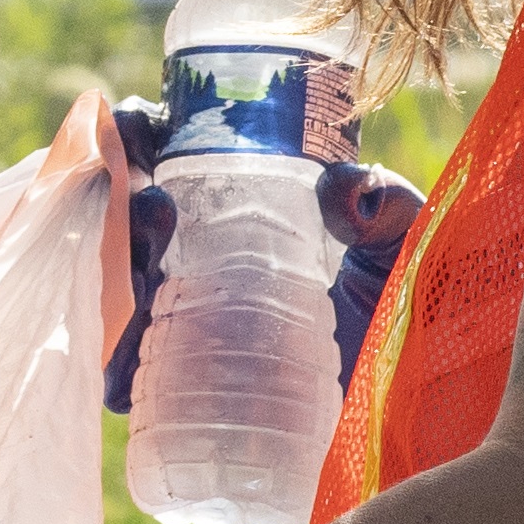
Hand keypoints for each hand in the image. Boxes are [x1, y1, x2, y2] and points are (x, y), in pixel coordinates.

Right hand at [101, 96, 425, 413]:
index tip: (138, 130)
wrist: (414, 394)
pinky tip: (124, 365)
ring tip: (143, 279)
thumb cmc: (403, 301)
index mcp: (228, 203)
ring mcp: (178, 318)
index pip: (161, 153)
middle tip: (153, 211)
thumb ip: (384, 204)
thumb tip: (346, 189)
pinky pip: (124, 373)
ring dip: (108, 277)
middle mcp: (191, 255)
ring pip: (110, 287)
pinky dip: (112, 364)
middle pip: (119, 214)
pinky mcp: (178, 384)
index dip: (133, 134)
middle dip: (113, 203)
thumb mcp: (398, 241)